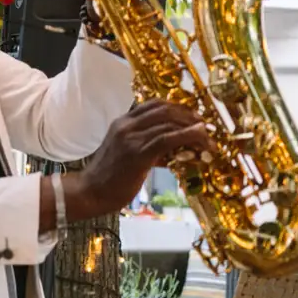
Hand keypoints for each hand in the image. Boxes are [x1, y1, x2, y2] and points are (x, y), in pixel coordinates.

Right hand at [65, 100, 208, 221]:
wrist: (90, 192)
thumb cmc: (110, 177)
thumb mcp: (129, 154)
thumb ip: (149, 147)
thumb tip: (176, 150)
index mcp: (123, 122)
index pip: (154, 105)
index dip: (178, 107)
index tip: (193, 116)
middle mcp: (126, 125)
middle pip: (164, 109)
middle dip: (189, 115)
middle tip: (205, 126)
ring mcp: (131, 138)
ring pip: (168, 123)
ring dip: (193, 128)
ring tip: (207, 138)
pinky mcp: (138, 153)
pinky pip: (167, 139)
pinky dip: (187, 136)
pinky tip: (199, 139)